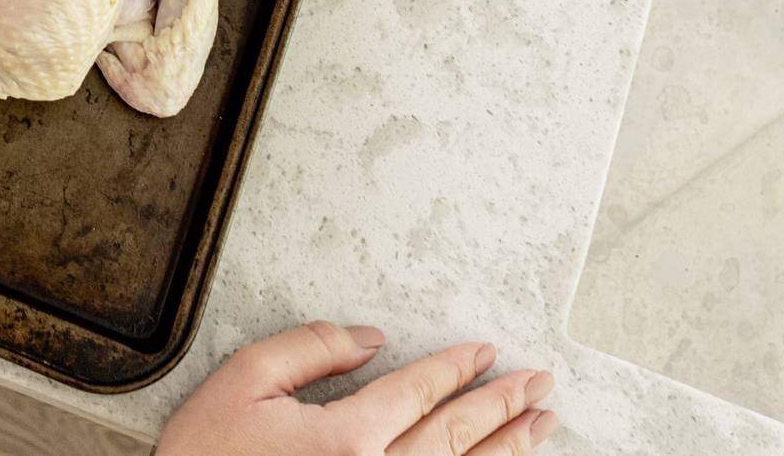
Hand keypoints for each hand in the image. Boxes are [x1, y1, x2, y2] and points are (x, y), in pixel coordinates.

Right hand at [156, 326, 554, 455]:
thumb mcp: (242, 380)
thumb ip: (309, 349)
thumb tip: (370, 339)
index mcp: (346, 439)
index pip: (419, 392)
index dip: (457, 369)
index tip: (488, 352)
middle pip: (456, 437)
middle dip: (503, 407)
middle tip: (541, 384)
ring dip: (506, 449)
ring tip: (541, 426)